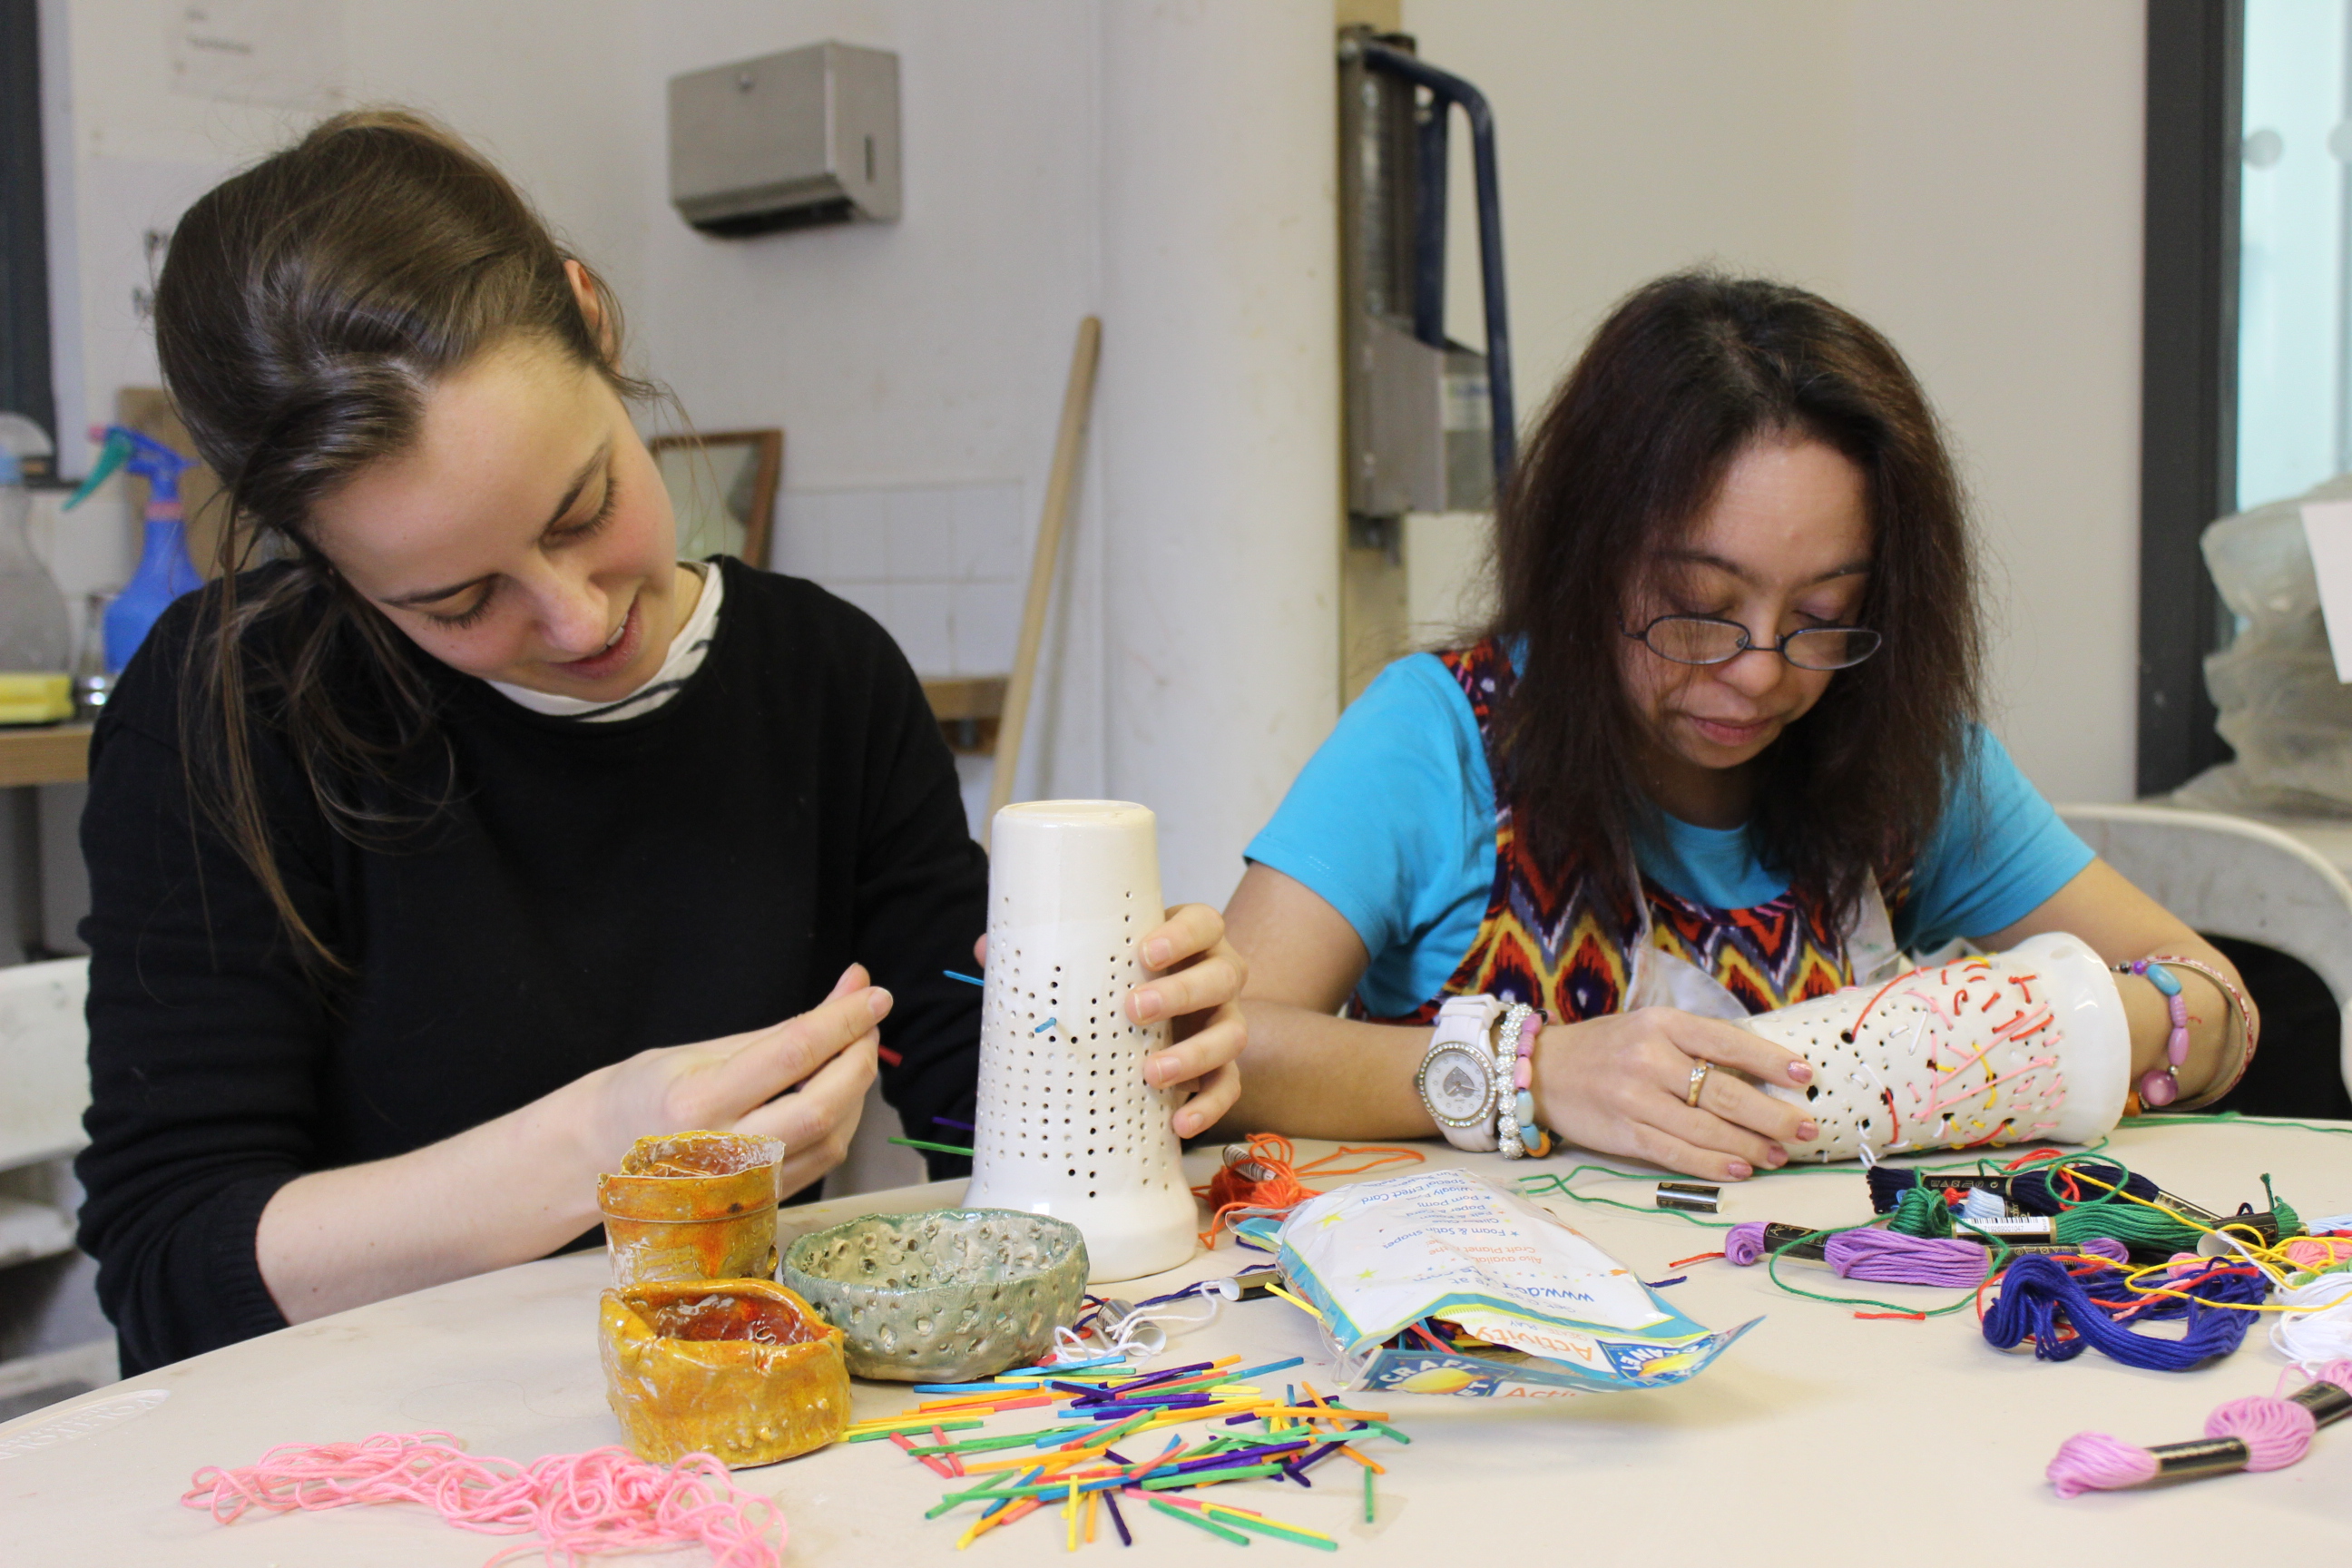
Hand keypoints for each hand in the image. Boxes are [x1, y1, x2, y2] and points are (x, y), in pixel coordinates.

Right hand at [587, 964, 888, 1196]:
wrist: (603, 1159)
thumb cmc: (649, 1095)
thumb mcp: (704, 1051)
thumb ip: (785, 1027)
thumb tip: (853, 986)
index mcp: (697, 1104)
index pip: (792, 1055)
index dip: (843, 1021)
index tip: (875, 993)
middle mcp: (723, 1154)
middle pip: (823, 1106)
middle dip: (859, 1057)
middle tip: (869, 1021)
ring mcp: (745, 1188)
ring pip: (833, 1136)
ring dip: (857, 1088)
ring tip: (852, 1049)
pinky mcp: (763, 1204)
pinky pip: (823, 1159)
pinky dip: (843, 1118)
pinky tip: (837, 1090)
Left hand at [973, 904, 1245, 1138]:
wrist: (1157, 1019)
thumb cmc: (1120, 979)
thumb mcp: (1094, 960)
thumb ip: (1048, 953)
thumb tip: (986, 948)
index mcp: (1191, 940)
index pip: (1204, 924)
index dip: (1182, 936)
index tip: (1145, 952)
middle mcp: (1217, 976)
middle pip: (1224, 976)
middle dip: (1181, 993)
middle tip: (1133, 1010)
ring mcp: (1224, 1022)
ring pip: (1232, 1033)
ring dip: (1195, 1054)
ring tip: (1152, 1073)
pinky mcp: (1223, 1067)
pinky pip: (1229, 1086)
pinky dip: (1209, 1106)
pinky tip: (1179, 1122)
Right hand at [1530, 1006, 1818, 1180]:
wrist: (1541, 1070)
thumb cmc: (1606, 1048)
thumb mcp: (1649, 1028)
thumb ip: (1695, 1045)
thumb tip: (1760, 1074)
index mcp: (1661, 1023)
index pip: (1727, 1042)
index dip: (1770, 1061)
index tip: (1805, 1077)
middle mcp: (1649, 1058)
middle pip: (1724, 1093)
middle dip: (1773, 1115)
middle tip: (1805, 1129)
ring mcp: (1635, 1099)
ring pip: (1706, 1129)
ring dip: (1751, 1146)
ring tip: (1780, 1155)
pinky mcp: (1623, 1133)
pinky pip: (1677, 1153)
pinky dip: (1713, 1164)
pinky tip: (1741, 1168)